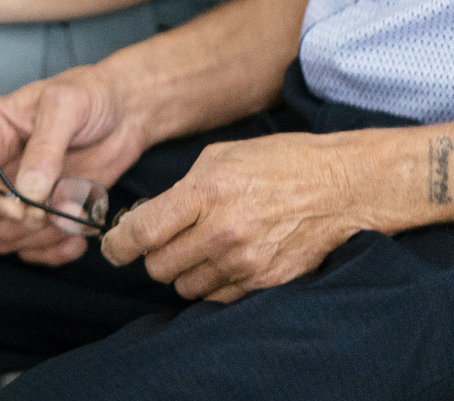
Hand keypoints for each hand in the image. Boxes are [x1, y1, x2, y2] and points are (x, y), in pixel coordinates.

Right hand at [0, 65, 151, 267]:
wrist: (124, 112)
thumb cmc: (91, 95)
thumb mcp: (67, 106)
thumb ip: (46, 147)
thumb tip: (27, 193)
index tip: (22, 211)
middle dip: (13, 226)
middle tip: (51, 213)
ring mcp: (14, 194)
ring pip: (2, 239)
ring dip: (39, 237)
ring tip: (75, 212)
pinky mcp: (38, 214)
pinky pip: (30, 250)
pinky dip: (53, 251)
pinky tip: (79, 235)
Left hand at [98, 129, 370, 302]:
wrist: (340, 186)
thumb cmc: (279, 162)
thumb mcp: (221, 156)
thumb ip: (179, 191)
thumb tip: (144, 221)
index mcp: (207, 191)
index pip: (143, 233)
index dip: (118, 245)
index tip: (113, 248)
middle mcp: (223, 231)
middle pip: (159, 266)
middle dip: (154, 254)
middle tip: (168, 238)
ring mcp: (245, 262)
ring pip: (185, 287)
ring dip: (184, 270)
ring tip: (203, 244)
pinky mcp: (264, 283)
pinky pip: (216, 297)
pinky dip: (212, 282)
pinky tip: (225, 258)